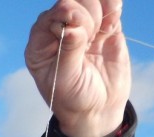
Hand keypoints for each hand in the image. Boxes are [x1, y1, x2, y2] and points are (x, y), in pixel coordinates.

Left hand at [25, 0, 130, 136]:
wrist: (98, 109)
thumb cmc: (73, 98)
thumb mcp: (65, 80)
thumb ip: (69, 51)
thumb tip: (71, 26)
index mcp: (40, 44)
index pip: (52, 14)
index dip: (67, 14)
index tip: (80, 31)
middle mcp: (58, 30)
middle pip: (72, 1)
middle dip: (85, 15)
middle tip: (91, 38)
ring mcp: (82, 27)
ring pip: (91, 0)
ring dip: (99, 13)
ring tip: (99, 37)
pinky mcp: (104, 27)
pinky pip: (110, 5)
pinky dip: (113, 8)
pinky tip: (111, 26)